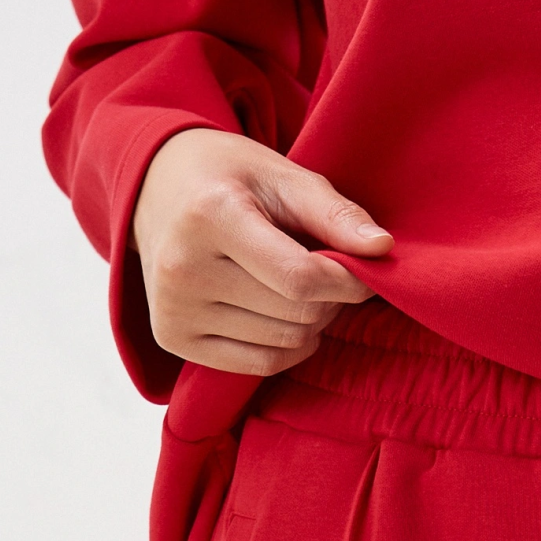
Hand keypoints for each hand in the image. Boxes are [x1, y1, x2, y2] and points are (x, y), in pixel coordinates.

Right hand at [130, 127, 393, 375]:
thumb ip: (334, 213)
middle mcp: (183, 268)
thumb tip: (383, 249)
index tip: (366, 270)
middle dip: (329, 297)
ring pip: (284, 342)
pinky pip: (259, 365)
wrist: (156, 189)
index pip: (300, 277)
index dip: (348, 282)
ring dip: (311, 321)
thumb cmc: (229, 178)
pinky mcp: (172, 339)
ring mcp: (174, 309)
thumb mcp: (282, 176)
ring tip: (297, 285)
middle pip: (296, 312)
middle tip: (325, 270)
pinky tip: (283, 315)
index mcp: (210, 216)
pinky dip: (288, 347)